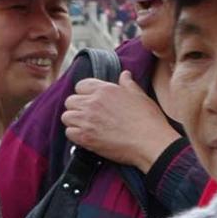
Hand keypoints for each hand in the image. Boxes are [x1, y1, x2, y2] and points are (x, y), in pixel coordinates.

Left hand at [61, 72, 180, 171]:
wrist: (150, 142)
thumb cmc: (148, 119)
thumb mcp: (139, 95)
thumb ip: (128, 84)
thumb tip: (124, 74)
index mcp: (105, 89)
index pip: (80, 85)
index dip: (84, 93)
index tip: (90, 101)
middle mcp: (93, 102)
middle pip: (70, 101)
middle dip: (77, 107)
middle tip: (87, 116)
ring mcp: (87, 120)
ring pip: (67, 117)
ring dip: (74, 121)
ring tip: (85, 127)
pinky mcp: (86, 138)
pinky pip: (69, 133)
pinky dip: (75, 135)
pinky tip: (86, 137)